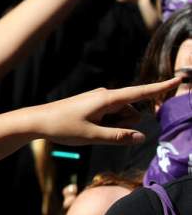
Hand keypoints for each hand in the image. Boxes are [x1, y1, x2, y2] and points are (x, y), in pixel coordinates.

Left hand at [30, 78, 179, 145]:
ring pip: (121, 115)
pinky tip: (87, 129)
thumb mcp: (92, 136)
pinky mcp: (93, 105)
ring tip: (89, 130)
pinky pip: (110, 116)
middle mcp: (105, 96)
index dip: (161, 87)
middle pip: (132, 110)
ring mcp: (99, 100)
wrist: (37, 121)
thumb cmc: (63, 127)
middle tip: (98, 131)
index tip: (180, 78)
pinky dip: (106, 125)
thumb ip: (118, 137)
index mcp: (107, 99)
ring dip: (115, 126)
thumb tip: (142, 136)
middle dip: (127, 123)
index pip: (140, 92)